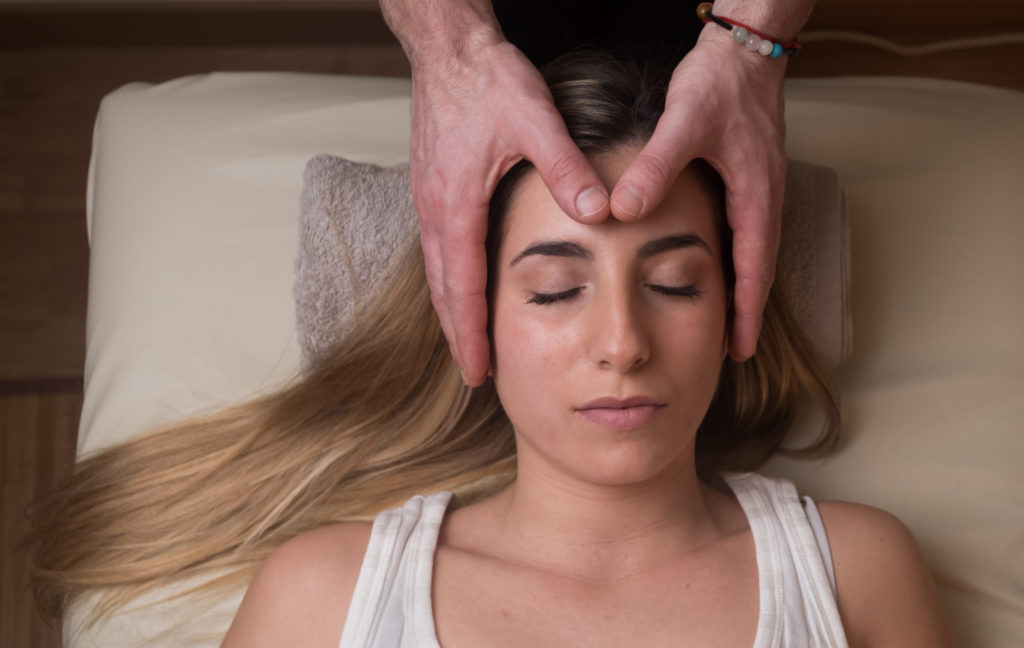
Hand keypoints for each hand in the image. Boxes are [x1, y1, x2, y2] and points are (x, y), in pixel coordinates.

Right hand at [409, 39, 609, 384]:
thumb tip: (600, 214)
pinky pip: (440, 249)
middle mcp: (436, 209)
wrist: (450, 49)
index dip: (472, 333)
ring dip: (452, 311)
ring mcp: (429, 199)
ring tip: (469, 343)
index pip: (464, 286)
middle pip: (443, 290)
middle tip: (474, 374)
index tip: (479, 372)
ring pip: (438, 272)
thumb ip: (567, 169)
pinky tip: (467, 287)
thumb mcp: (535, 120)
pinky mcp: (433, 187)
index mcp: (457, 203)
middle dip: (458, 335)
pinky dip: (451, 280)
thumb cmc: (488, 81)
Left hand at [610, 27, 787, 361]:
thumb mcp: (682, 123)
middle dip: (747, 312)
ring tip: (728, 321)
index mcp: (755, 196)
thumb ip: (654, 167)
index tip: (739, 349)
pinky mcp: (748, 178)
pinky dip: (738, 259)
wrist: (744, 50)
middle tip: (734, 350)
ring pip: (755, 252)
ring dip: (744, 288)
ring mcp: (758, 189)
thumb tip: (623, 210)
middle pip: (760, 270)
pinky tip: (719, 266)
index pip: (754, 269)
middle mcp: (763, 198)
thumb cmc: (719, 85)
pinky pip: (746, 231)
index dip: (746, 312)